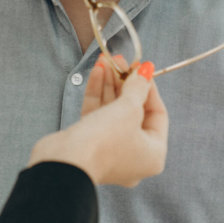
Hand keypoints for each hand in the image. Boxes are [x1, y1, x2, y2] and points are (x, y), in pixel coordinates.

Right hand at [28, 57, 167, 186]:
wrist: (66, 162)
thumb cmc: (106, 140)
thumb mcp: (129, 109)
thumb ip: (138, 87)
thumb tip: (146, 70)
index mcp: (152, 154)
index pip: (157, 114)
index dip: (149, 87)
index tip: (141, 67)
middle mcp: (133, 155)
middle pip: (134, 111)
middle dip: (125, 82)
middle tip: (120, 60)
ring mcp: (110, 150)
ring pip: (113, 111)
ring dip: (109, 84)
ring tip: (106, 60)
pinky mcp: (89, 143)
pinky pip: (98, 116)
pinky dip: (97, 94)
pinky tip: (96, 72)